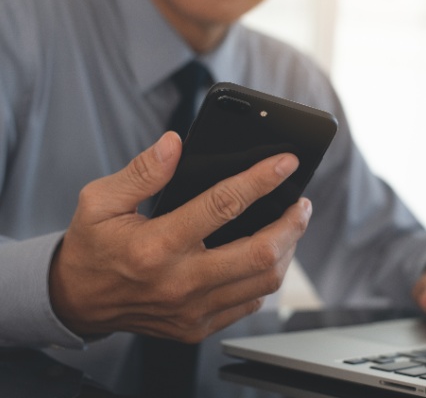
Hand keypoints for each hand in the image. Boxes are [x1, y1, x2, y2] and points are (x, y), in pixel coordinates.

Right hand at [49, 131, 311, 342]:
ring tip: (290, 226)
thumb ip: (142, 172)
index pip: (223, 205)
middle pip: (260, 253)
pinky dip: (266, 277)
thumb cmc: (92, 247)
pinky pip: (249, 303)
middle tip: (301, 203)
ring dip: (287, 250)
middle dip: (292, 224)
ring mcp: (192, 310)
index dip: (261, 179)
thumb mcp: (101, 201)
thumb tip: (175, 144)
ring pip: (263, 281)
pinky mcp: (198, 326)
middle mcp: (179, 282)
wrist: (77, 301)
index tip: (287, 163)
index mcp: (156, 246)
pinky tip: (266, 256)